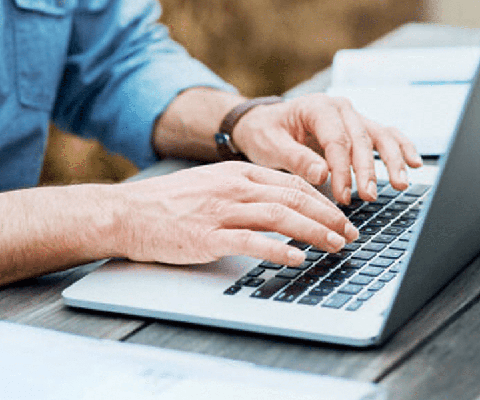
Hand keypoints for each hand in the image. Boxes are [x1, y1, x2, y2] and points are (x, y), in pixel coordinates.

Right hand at [113, 162, 357, 265]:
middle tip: (352, 233)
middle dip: (329, 216)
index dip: (323, 200)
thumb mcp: (213, 186)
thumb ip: (246, 192)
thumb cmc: (170, 204)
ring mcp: (221, 211)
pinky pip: (250, 242)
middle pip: (294, 198)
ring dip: (314, 232)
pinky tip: (296, 258)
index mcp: (238, 173)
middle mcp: (234, 188)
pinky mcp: (208, 236)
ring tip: (336, 245)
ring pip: (280, 217)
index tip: (342, 216)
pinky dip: (277, 249)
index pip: (292, 183)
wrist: (127, 213)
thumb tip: (282, 206)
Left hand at [231, 94, 423, 203]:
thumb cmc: (266, 133)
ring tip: (400, 183)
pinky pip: (386, 136)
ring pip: (380, 136)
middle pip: (362, 139)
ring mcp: (353, 117)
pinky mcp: (360, 129)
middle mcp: (340, 108)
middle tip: (369, 196)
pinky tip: (415, 164)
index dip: (342, 170)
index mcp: (318, 107)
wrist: (264, 123)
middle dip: (368, 170)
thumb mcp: (271, 146)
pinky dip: (402, 148)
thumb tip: (322, 174)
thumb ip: (295, 159)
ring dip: (392, 160)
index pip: (337, 140)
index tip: (343, 196)